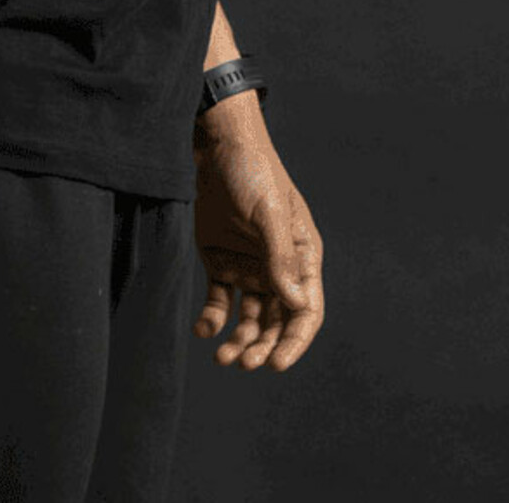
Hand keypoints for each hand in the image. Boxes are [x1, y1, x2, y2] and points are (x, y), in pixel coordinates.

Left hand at [191, 100, 324, 371]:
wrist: (213, 145)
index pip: (306, 309)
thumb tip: (296, 304)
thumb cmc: (251, 171)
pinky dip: (213, 319)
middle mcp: (277, 266)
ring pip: (248, 317)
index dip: (295, 341)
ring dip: (239, 340)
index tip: (277, 364)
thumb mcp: (268, 212)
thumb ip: (280, 257)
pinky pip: (219, 300)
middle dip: (262, 346)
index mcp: (301, 255)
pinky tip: (203, 331)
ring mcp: (248, 265)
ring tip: (222, 358)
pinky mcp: (220, 261)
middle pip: (275, 320)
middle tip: (243, 363)